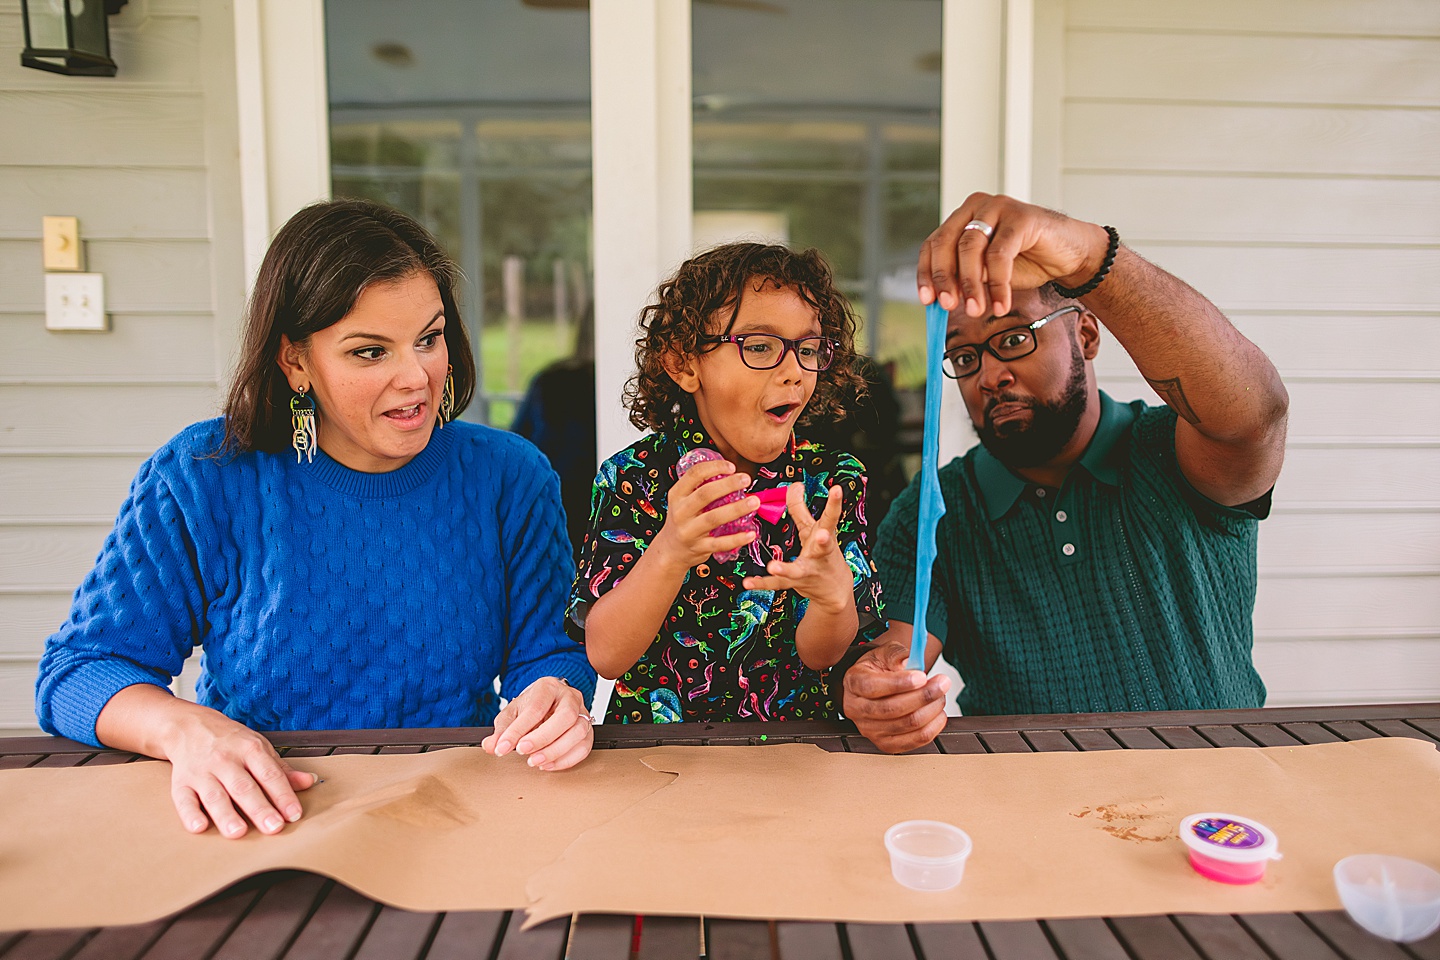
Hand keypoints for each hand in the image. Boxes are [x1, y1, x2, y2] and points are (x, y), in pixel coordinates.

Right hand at [162, 709, 316, 838]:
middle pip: (244, 787)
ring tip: (239, 832)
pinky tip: (199, 827)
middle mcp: (225, 760)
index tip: (294, 814)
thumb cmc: (230, 740)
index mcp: (249, 749)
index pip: (270, 774)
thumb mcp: (259, 747)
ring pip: (215, 796)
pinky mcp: (181, 783)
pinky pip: (184, 800)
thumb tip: (308, 782)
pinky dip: (190, 814)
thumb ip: (282, 769)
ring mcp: (202, 772)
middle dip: (260, 808)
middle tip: (273, 827)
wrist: (189, 726)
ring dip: (227, 815)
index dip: (283, 795)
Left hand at [481, 677, 593, 770]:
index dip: (518, 730)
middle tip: (523, 752)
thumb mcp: (511, 713)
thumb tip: (491, 745)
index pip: (536, 708)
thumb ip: (502, 730)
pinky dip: (566, 760)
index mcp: (548, 687)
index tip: (504, 747)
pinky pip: (584, 747)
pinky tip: (548, 764)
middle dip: (543, 738)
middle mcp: (569, 697)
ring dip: (555, 751)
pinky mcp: (588, 730)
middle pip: (565, 716)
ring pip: (578, 732)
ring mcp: (582, 713)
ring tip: (535, 761)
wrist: (548, 703)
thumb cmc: (530, 706)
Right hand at [650, 457, 758, 569]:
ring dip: (736, 509)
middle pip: (705, 494)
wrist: (671, 550)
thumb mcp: (682, 501)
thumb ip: (700, 488)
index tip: (731, 466)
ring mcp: (689, 531)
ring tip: (754, 502)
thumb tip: (730, 474)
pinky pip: (720, 543)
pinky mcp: (699, 547)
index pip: (694, 475)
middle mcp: (681, 512)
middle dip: (728, 484)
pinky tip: (750, 533)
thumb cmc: (682, 521)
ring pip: (714, 518)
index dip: (714, 467)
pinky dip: (736, 539)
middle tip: (745, 479)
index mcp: (677, 495)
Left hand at [743, 483, 852, 612]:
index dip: (835, 502)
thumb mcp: (813, 529)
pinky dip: (762, 583)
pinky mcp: (796, 583)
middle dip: (824, 541)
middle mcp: (819, 554)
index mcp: (825, 535)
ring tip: (773, 567)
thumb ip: (801, 508)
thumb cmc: (822, 553)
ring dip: (785, 569)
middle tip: (822, 536)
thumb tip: (795, 485)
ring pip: (797, 570)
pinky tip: (748, 582)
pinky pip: (777, 584)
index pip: (831, 516)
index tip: (836, 488)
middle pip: (823, 546)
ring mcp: (808, 570)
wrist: (833, 589)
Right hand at [843, 641, 949, 753]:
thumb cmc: (879, 669)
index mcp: (854, 682)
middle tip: (942, 683)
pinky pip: (915, 740)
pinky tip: (937, 713)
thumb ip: (896, 654)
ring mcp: (870, 730)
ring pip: (907, 724)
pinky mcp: (886, 744)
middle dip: (923, 695)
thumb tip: (908, 662)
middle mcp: (857, 709)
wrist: (876, 686)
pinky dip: (932, 727)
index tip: (922, 676)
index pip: (872, 687)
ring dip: (931, 709)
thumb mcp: (884, 653)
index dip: (899, 683)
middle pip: (891, 708)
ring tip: (940, 695)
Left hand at [917, 192, 1110, 317]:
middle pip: (947, 243)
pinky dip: (998, 284)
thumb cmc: (1026, 261)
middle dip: (945, 278)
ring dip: (971, 285)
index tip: (928, 300)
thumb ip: (966, 278)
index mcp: (962, 218)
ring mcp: (998, 207)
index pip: (933, 244)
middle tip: (948, 306)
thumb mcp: (987, 273)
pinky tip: (1000, 303)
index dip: (927, 272)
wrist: (1068, 254)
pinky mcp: (1021, 217)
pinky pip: (1000, 254)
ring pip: (971, 249)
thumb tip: (942, 299)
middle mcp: (976, 207)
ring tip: (977, 310)